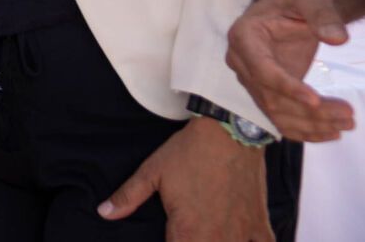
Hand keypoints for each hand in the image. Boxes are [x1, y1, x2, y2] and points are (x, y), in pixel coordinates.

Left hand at [99, 116, 268, 239]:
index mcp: (188, 231)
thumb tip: (104, 213)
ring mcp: (242, 233)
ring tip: (207, 236)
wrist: (229, 133)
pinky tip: (242, 240)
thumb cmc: (188, 153)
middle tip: (188, 233)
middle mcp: (217, 238)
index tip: (171, 236)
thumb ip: (128, 197)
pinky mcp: (260, 224)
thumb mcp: (152, 172)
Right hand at [226, 0, 355, 140]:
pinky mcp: (265, 92)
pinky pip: (280, 118)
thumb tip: (337, 38)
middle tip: (348, 115)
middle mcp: (241, 62)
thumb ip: (322, 14)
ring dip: (311, 124)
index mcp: (244, 36)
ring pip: (277, 113)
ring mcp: (251, 80)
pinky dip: (303, 131)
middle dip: (309, 112)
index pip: (262, 70)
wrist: (288, 9)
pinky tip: (331, 133)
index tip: (316, 100)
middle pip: (271, 97)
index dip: (287, 87)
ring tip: (347, 123)